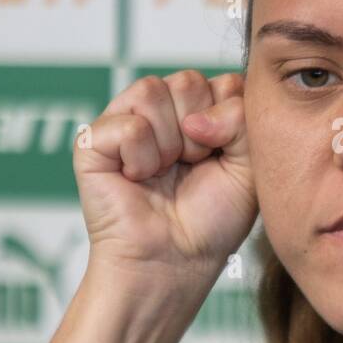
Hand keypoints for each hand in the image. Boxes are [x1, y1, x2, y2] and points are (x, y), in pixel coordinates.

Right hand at [73, 71, 256, 281]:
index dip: (229, 119)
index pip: (222, 81)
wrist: (175, 261)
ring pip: (152, 90)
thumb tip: (196, 115)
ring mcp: (125, 122)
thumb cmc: (211, 221)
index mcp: (200, 113)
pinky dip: (141, 157)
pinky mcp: (93, 142)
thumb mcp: (249, 167)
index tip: (222, 157)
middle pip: (188, 81)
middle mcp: (163, 112)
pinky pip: (128, 124)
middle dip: (200, 131)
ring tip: (164, 171)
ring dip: (169, 143)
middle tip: (192, 166)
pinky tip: (138, 178)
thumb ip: (242, 121)